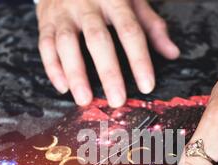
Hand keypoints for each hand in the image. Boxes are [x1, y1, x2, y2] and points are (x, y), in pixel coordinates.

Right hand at [36, 0, 179, 106]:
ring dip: (76, 74)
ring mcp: (63, 11)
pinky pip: (45, 45)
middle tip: (116, 100)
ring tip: (84, 100)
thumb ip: (152, 26)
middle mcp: (87, 3)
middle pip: (97, 39)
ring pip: (66, 43)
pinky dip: (53, 67)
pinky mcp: (45, 20)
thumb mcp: (133, 0)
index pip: (130, 30)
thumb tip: (172, 53)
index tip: (146, 86)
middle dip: (108, 72)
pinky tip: (63, 88)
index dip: (139, 59)